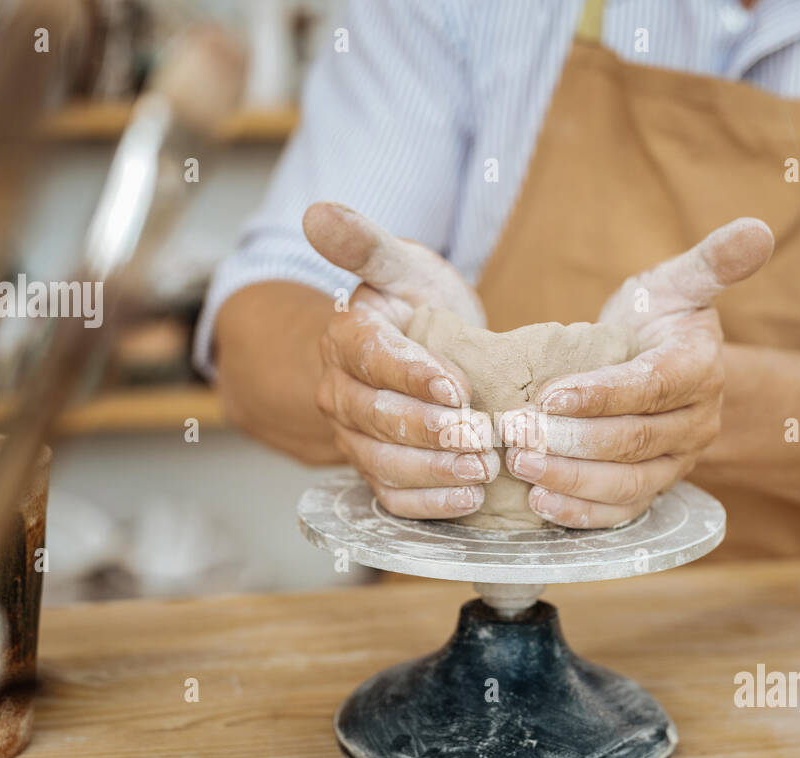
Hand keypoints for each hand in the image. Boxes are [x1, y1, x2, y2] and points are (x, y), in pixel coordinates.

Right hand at [302, 202, 499, 518]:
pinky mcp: (376, 469)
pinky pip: (392, 495)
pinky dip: (428, 503)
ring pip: (384, 462)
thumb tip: (317, 212)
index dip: (411, 375)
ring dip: (435, 470)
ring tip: (483, 469)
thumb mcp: (401, 267)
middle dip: (432, 430)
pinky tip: (468, 500)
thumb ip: (365, 244)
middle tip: (482, 437)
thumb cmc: (416, 305)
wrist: (421, 351)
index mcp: (346, 338)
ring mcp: (354, 436)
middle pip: (377, 417)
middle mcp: (341, 392)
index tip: (456, 387)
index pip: (371, 358)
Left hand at [501, 218, 774, 527]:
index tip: (551, 395)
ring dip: (571, 480)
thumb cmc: (659, 318)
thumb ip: (712, 261)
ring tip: (522, 466)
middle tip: (518, 433)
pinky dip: (582, 513)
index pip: (652, 387)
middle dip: (573, 441)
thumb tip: (758, 228)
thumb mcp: (679, 282)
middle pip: (635, 441)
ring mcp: (676, 462)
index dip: (603, 395)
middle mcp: (695, 423)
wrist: (660, 363)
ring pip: (628, 483)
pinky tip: (541, 503)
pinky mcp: (653, 489)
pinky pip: (622, 512)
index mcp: (701, 369)